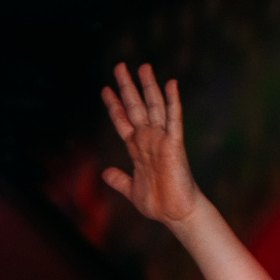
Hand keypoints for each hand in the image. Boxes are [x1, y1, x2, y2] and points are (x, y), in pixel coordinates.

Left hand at [101, 62, 200, 228]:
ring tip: (143, 67)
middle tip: (119, 66)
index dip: (113, 105)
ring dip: (149, 86)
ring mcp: (162, 140)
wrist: (174, 213)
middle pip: (135, 107)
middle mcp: (149, 140)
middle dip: (127, 87)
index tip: (104, 89)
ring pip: (154, 107)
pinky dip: (172, 102)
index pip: (122, 121)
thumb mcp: (130, 189)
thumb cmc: (157, 202)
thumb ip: (118, 179)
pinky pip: (174, 119)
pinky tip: (171, 84)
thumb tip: (105, 173)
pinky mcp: (174, 145)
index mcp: (137, 149)